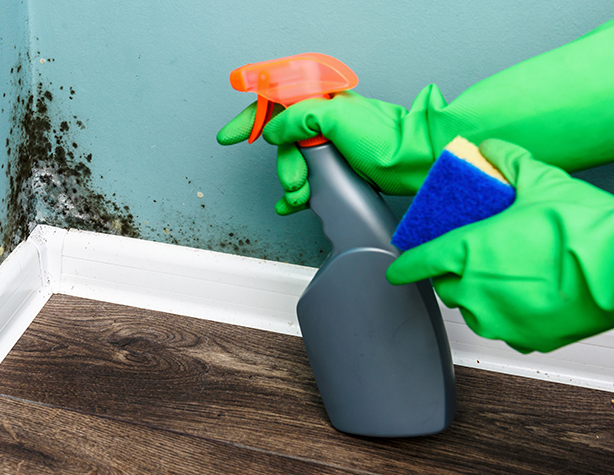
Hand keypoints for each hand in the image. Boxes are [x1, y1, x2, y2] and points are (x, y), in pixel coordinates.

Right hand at [217, 88, 449, 213]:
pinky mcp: (337, 165)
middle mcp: (323, 119)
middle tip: (293, 178)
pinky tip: (292, 203)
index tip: (231, 136)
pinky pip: (307, 177)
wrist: (413, 162)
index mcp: (321, 100)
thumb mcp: (335, 118)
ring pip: (294, 161)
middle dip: (283, 163)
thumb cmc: (386, 138)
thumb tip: (274, 130)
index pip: (275, 102)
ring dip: (291, 181)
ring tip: (301, 193)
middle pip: (282, 139)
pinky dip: (297, 193)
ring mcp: (330, 143)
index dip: (250, 118)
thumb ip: (298, 119)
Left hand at [387, 139, 613, 352]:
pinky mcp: (522, 339)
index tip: (399, 267)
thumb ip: (507, 163)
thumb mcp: (541, 181)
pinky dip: (509, 312)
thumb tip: (492, 150)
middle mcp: (474, 290)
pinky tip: (531, 293)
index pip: (418, 262)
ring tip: (511, 273)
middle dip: (455, 273)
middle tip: (480, 256)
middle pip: (446, 285)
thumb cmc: (582, 231)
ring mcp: (497, 318)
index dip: (405, 264)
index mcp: (467, 252)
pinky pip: (503, 326)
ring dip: (481, 294)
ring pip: (473, 308)